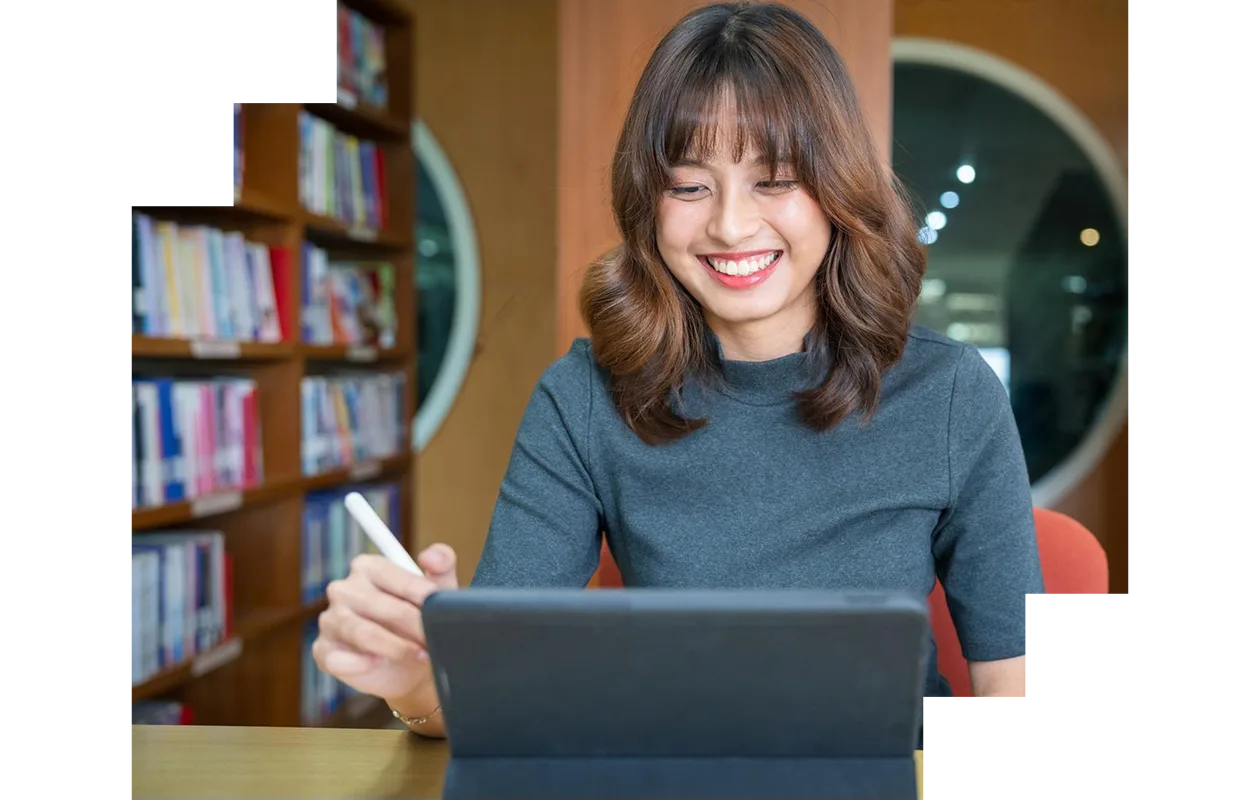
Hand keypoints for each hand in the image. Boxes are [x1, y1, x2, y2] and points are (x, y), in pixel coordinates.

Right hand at [312, 544, 459, 700]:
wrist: (413, 665)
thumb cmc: (420, 619)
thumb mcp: (438, 589)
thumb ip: (441, 563)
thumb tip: (429, 557)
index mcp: (368, 567)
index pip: (393, 575)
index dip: (420, 594)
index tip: (439, 609)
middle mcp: (344, 589)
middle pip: (379, 605)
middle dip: (413, 625)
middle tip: (434, 639)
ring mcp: (330, 620)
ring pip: (362, 632)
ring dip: (396, 647)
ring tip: (421, 655)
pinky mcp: (325, 651)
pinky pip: (337, 658)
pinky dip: (358, 663)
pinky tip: (377, 664)